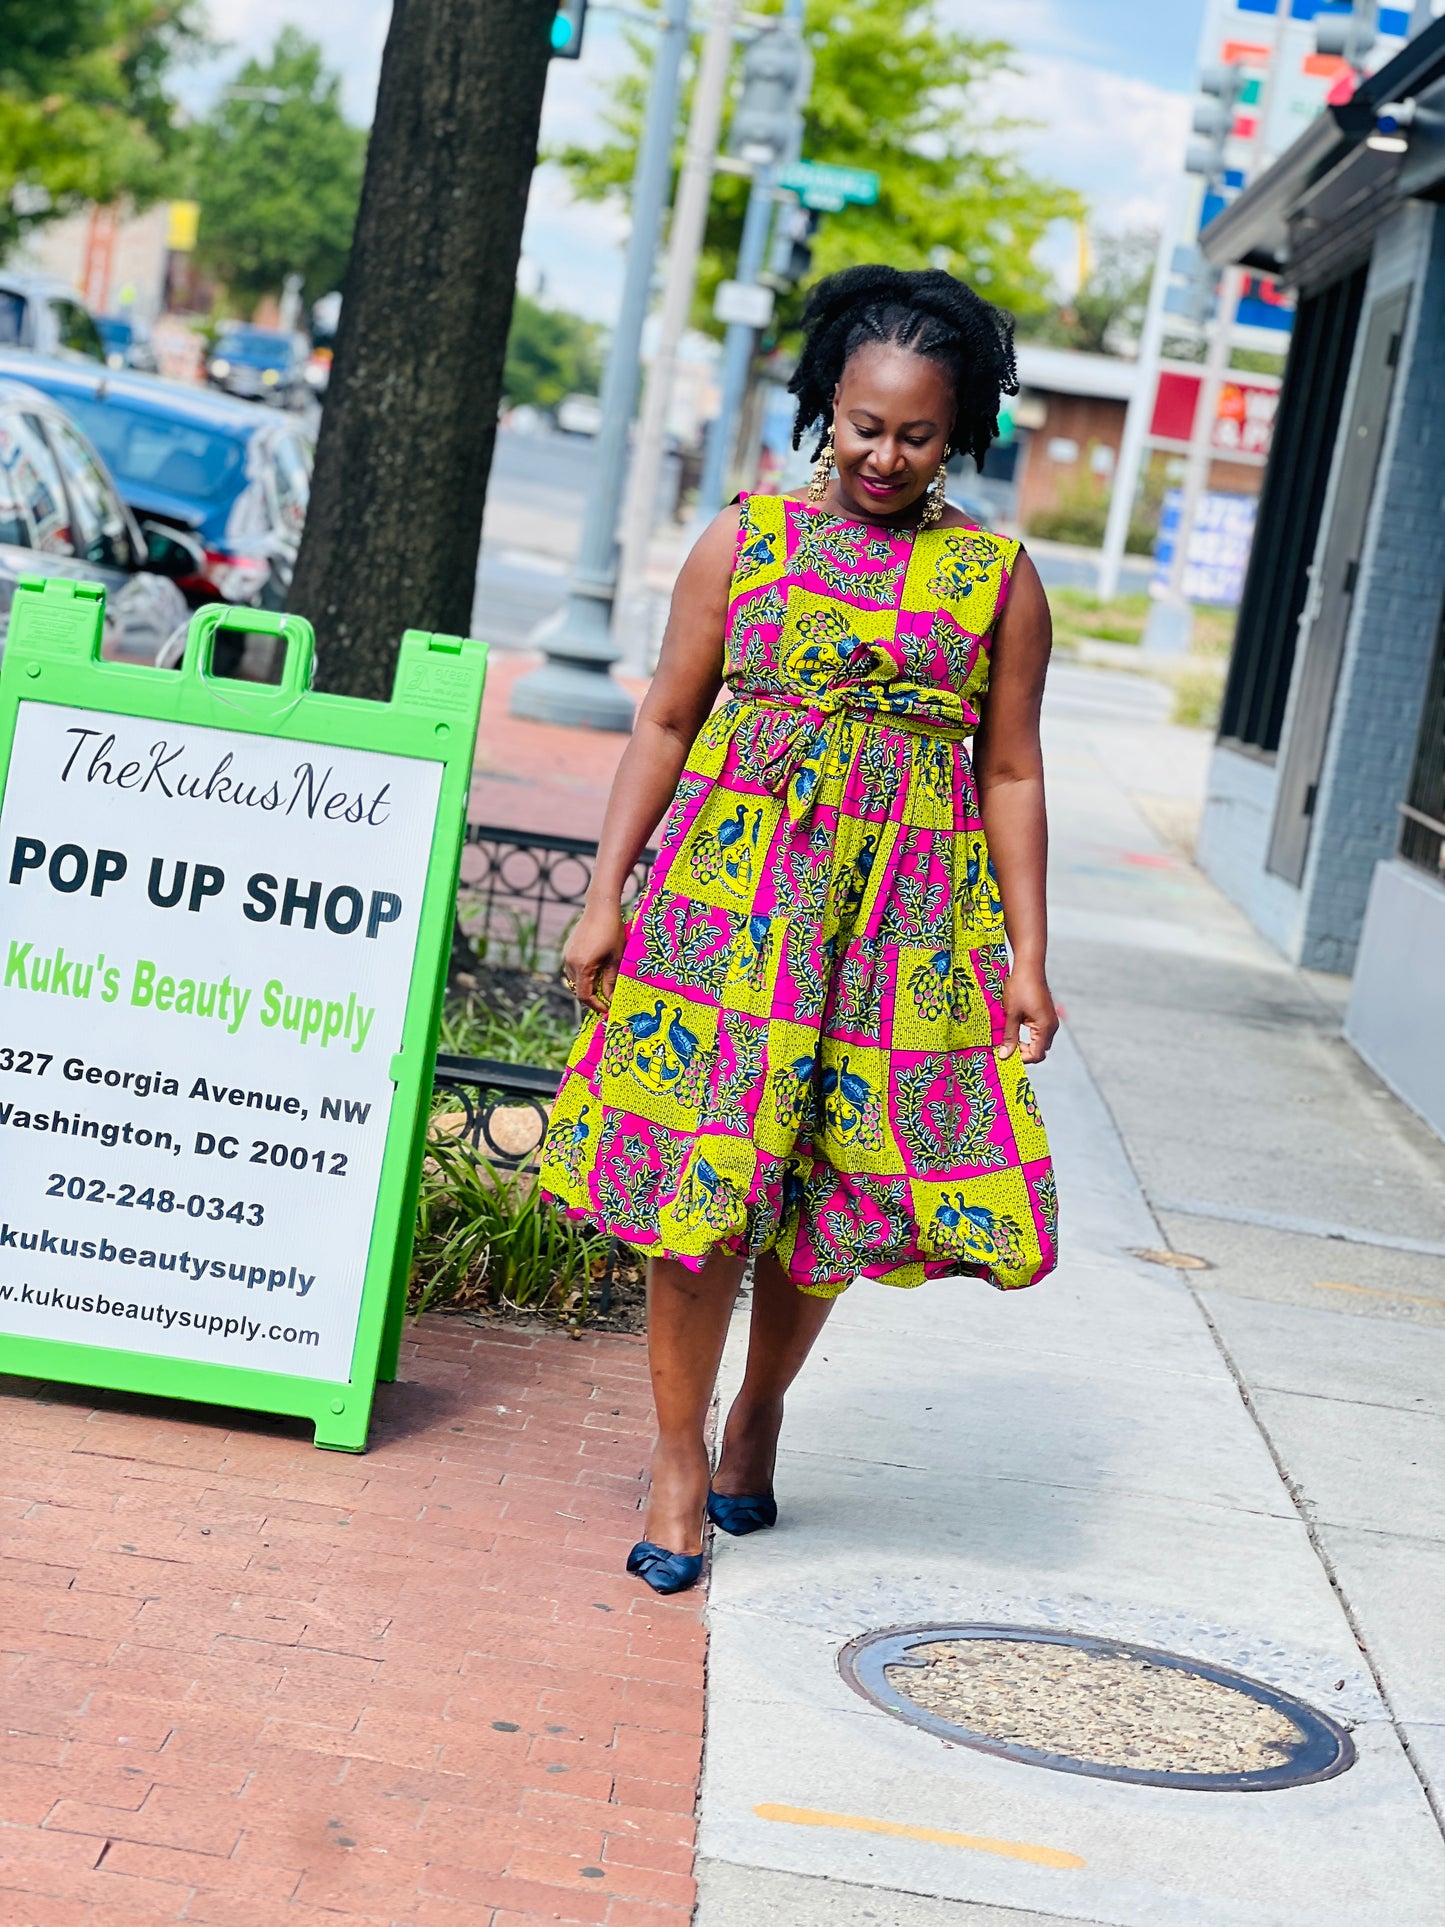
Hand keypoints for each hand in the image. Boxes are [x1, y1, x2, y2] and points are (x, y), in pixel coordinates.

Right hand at [562, 901, 627, 1015]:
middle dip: (591, 997)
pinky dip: (582, 974)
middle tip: (606, 1000)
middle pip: (577, 989)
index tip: (606, 1010)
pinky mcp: (567, 949)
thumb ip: (610, 981)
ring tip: (603, 984)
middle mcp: (570, 962)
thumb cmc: (612, 931)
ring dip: (586, 985)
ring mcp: (566, 955)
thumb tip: (609, 1000)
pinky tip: (596, 969)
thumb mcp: (615, 959)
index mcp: (582, 966)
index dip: (595, 1005)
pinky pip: (572, 969)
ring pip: (574, 980)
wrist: (600, 907)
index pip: (584, 996)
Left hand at [996, 965, 1057, 1065]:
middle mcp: (1051, 1026)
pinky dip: (1028, 1035)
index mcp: (1045, 1027)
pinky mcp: (1046, 1015)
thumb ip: (1009, 1036)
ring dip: (1025, 1043)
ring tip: (1008, 1038)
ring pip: (1039, 1041)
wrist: (1029, 966)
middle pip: (1040, 1050)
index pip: (1037, 1055)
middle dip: (1023, 1052)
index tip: (1006, 1054)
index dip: (1022, 1058)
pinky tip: (1014, 1028)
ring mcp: (1050, 1020)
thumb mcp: (1011, 1014)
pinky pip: (1039, 1032)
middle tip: (1006, 1047)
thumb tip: (1005, 1055)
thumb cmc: (1020, 988)